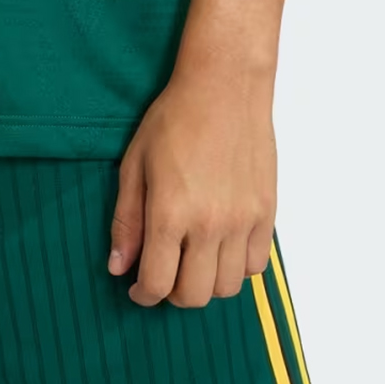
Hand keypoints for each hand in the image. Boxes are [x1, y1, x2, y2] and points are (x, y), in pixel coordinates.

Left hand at [108, 68, 276, 306]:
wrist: (224, 87)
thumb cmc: (174, 119)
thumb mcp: (135, 164)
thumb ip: (126, 220)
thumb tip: (118, 267)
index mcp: (170, 212)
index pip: (157, 283)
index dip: (143, 294)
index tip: (138, 288)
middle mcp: (209, 224)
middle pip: (193, 296)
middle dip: (172, 293)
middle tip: (164, 273)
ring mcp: (243, 221)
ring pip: (226, 288)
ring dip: (205, 283)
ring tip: (193, 259)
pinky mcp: (266, 213)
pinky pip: (255, 266)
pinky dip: (236, 267)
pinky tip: (221, 247)